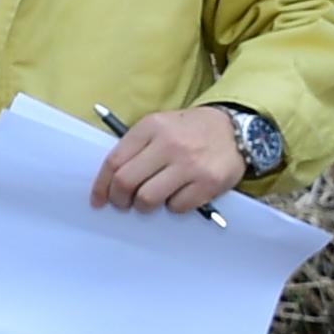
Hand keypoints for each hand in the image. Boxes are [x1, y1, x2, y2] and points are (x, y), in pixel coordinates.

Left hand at [92, 108, 245, 213]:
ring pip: (148, 198)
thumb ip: (135, 148)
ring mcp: (190, 164)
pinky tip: (177, 195)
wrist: (235, 130)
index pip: (114, 161)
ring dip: (144, 205)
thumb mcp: (159, 127)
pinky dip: (172, 206)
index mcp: (151, 127)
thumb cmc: (189, 131)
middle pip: (126, 182)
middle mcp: (169, 144)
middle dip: (119, 199)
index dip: (101, 185)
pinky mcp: (208, 182)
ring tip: (150, 200)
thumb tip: (109, 182)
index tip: (98, 199)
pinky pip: (177, 206)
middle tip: (123, 203)